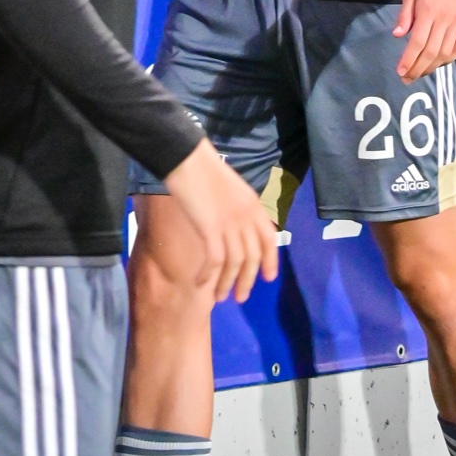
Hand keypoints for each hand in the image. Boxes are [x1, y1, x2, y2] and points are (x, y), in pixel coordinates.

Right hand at [163, 139, 280, 304]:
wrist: (185, 157)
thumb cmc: (201, 168)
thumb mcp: (229, 188)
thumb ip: (237, 209)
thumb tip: (235, 231)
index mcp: (253, 204)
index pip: (269, 239)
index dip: (270, 261)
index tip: (267, 278)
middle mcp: (246, 216)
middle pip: (253, 256)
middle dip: (247, 280)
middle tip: (241, 298)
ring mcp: (230, 223)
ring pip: (235, 263)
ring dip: (228, 284)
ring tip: (220, 297)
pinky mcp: (211, 228)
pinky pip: (215, 261)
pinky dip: (209, 275)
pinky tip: (201, 283)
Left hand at [392, 0, 455, 80]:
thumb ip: (405, 14)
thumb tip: (397, 35)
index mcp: (428, 11)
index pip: (417, 42)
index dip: (408, 60)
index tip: (400, 71)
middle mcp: (444, 20)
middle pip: (431, 52)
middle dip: (418, 68)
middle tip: (407, 78)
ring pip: (445, 53)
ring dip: (432, 67)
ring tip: (420, 73)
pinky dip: (448, 59)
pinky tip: (438, 63)